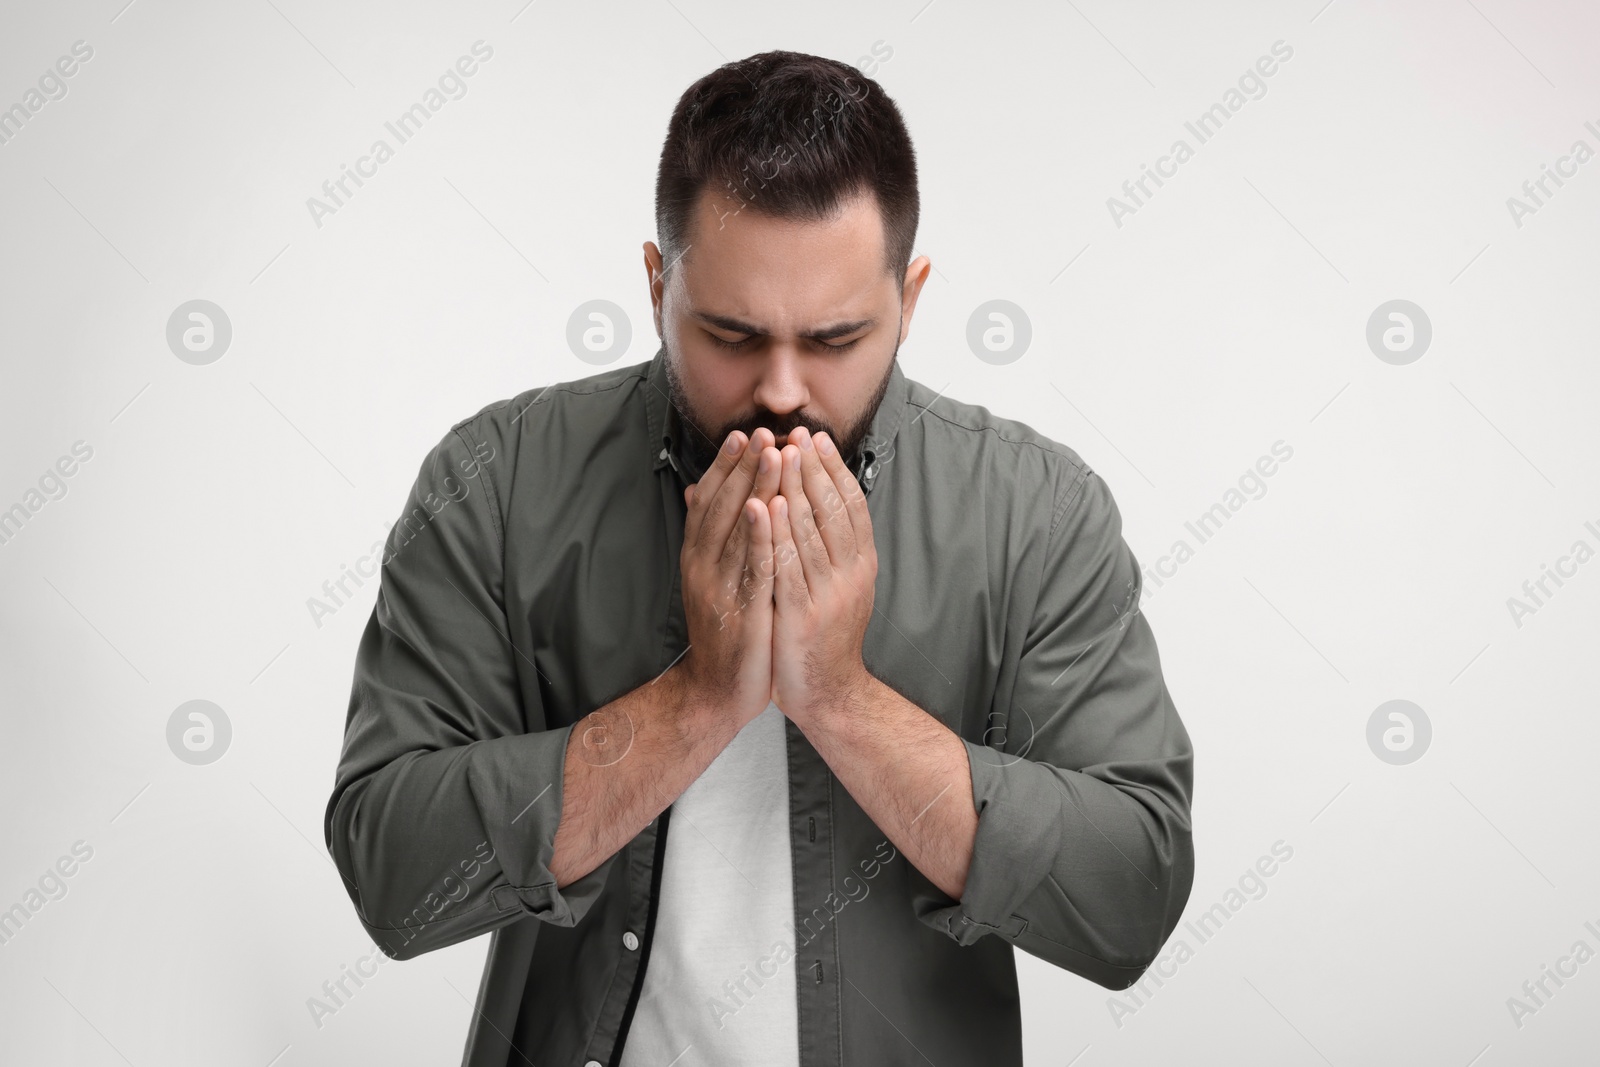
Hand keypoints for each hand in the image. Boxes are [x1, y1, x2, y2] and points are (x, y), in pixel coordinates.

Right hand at [677, 427, 782, 729]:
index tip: (742, 435)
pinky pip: (748, 565)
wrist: (716, 690)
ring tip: (770, 453)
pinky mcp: (739, 608)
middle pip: (721, 506)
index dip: (725, 467)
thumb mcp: (708, 580)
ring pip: (736, 528)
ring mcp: (719, 586)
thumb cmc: (722, 631)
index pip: (709, 501)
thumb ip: (706, 537)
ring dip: (753, 488)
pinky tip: (765, 508)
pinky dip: (755, 534)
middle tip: (760, 432)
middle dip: (742, 467)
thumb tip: (697, 491)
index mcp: (697, 557)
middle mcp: (703, 566)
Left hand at [767, 425, 876, 726]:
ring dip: (795, 489)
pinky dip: (776, 534)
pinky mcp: (803, 616)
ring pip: (812, 532)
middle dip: (813, 469)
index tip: (816, 439)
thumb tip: (811, 501)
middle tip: (796, 434)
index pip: (851, 505)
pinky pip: (788, 566)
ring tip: (780, 456)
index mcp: (861, 564)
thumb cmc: (824, 636)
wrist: (828, 693)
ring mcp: (829, 595)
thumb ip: (826, 546)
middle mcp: (851, 574)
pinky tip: (763, 507)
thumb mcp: (835, 585)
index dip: (834, 469)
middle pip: (833, 510)